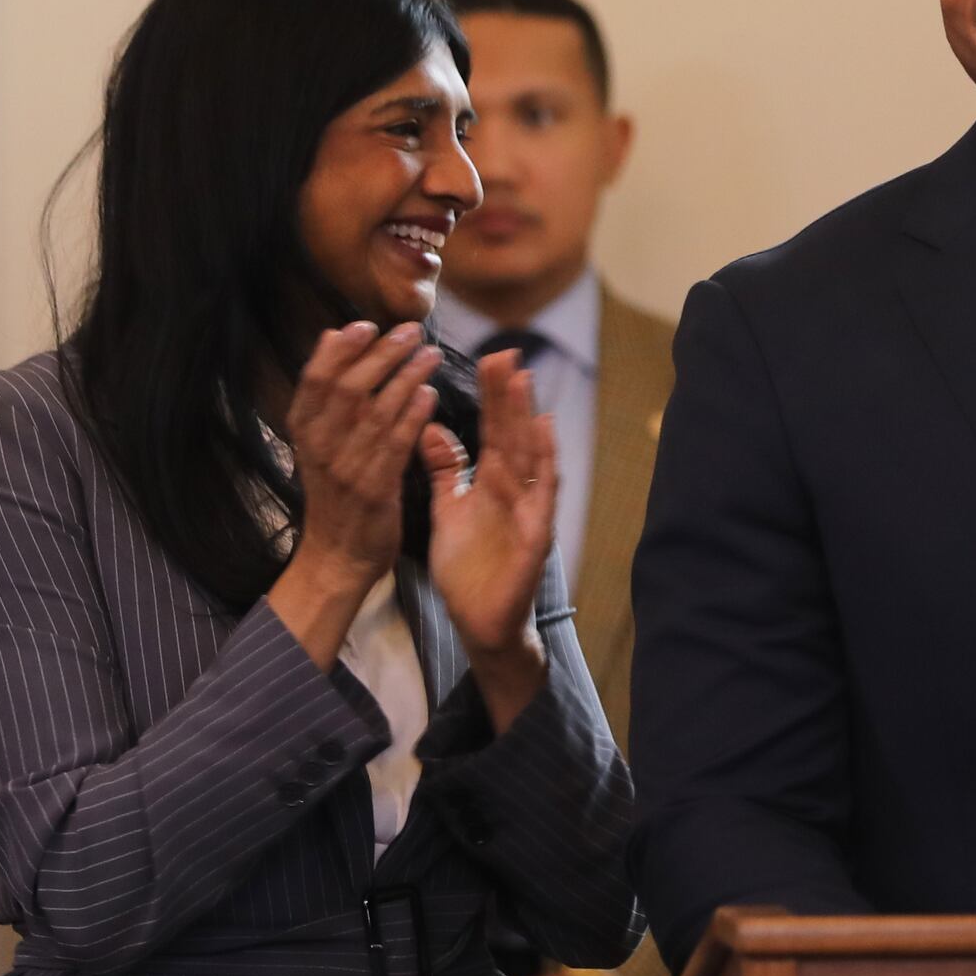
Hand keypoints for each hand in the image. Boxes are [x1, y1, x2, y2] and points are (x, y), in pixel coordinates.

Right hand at [287, 319, 439, 582]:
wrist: (337, 556)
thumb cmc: (335, 493)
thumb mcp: (319, 443)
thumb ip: (326, 396)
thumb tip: (333, 336)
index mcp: (304, 431)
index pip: (315, 378)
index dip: (340, 349)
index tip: (365, 325)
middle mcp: (320, 446)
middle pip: (348, 388)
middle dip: (381, 354)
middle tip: (410, 331)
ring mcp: (346, 468)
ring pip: (376, 411)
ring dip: (406, 377)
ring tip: (431, 355)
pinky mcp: (374, 488)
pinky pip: (395, 444)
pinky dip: (413, 416)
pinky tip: (430, 395)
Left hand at [425, 346, 559, 728]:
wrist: (479, 623)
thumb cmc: (469, 571)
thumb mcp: (448, 510)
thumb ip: (445, 471)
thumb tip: (430, 428)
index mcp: (491, 483)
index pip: (492, 431)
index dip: (492, 396)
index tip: (489, 357)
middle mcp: (514, 491)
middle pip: (512, 435)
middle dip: (509, 395)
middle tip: (506, 352)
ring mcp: (528, 512)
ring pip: (530, 458)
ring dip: (527, 420)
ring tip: (523, 382)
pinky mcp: (535, 537)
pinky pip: (541, 496)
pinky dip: (545, 466)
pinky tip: (545, 436)